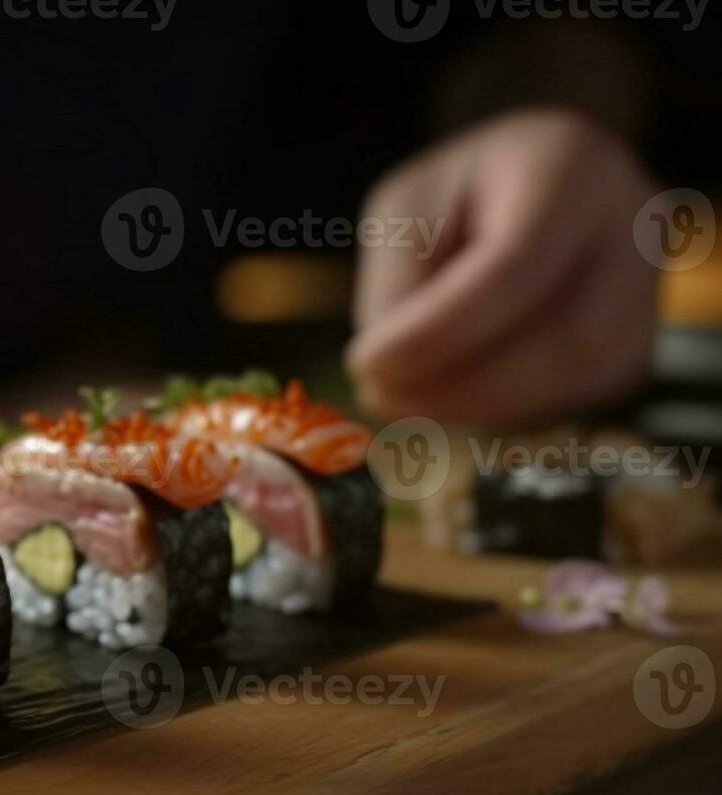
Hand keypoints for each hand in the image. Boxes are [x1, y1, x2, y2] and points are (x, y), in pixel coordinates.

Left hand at [347, 108, 656, 426]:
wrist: (533, 183)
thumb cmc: (459, 192)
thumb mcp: (403, 210)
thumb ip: (395, 287)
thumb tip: (388, 378)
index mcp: (570, 165)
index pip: (515, 265)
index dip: (438, 331)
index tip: (365, 364)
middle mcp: (633, 223)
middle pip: (567, 337)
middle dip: (463, 386)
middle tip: (381, 396)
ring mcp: (648, 286)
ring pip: (581, 377)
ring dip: (482, 407)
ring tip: (408, 398)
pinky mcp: (638, 340)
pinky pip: (582, 396)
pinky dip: (509, 410)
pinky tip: (455, 396)